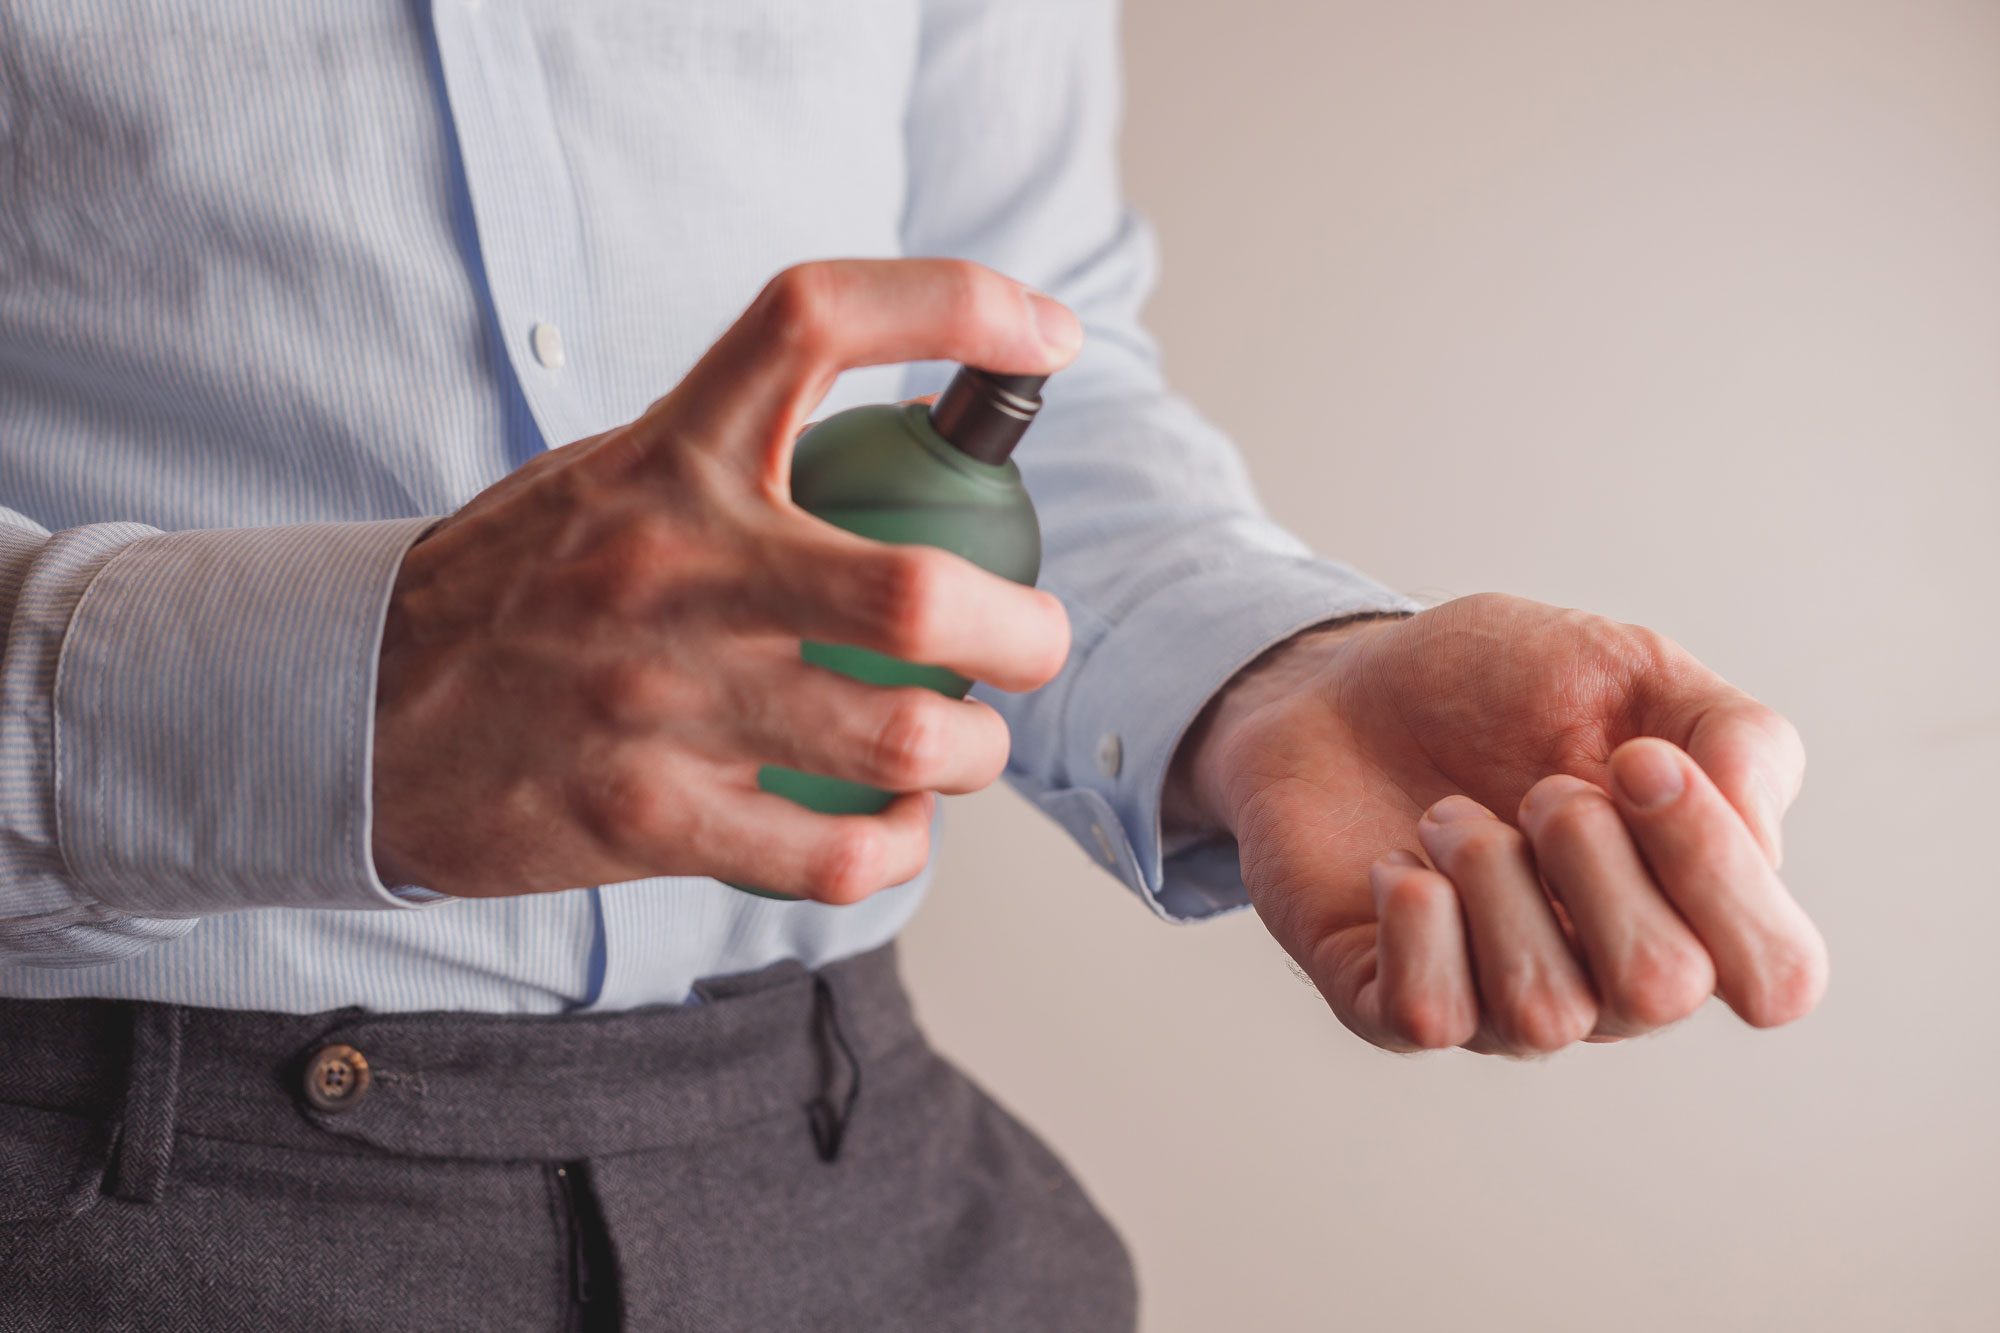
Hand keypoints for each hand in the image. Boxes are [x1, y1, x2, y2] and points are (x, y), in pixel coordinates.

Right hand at [373, 260, 1077, 900]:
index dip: (953, 303)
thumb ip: (732, 462)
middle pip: (916, 596)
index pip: (813, 321)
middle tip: (1033, 642)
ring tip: (961, 748)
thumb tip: (901, 470)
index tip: (1045, 335)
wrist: (349, 710)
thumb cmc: (512, 586)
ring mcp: (659, 699)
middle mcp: (671, 566)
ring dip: (973, 755)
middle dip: (1025, 635)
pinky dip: (894, 848)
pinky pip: (832, 856)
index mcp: (665, 455)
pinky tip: (891, 827)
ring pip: (902, 742)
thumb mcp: (609, 476)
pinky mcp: (644, 817)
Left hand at [1170, 593, 1826, 1054]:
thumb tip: (1756, 824)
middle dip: (1592, 856)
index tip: (1638, 758)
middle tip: (1537, 787)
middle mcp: (1610, 984)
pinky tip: (1398, 864)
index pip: (1777, 974)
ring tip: (1450, 816)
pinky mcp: (1391, 1007)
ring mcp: (1500, 1009)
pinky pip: (1429, 1015)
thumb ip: (1736, 737)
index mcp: (1694, 914)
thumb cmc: (1500, 689)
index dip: (1717, 866)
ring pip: (1543, 1010)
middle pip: (1660, 987)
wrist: (1347, 686)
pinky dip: (1414, 920)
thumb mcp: (1634, 672)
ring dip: (1491, 876)